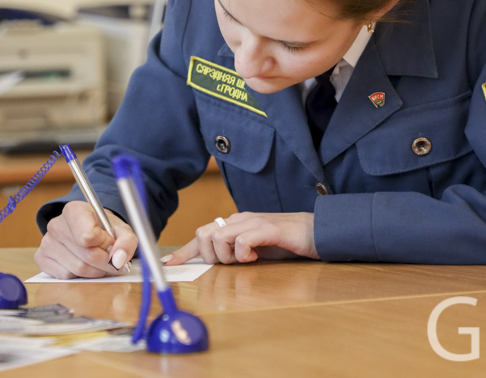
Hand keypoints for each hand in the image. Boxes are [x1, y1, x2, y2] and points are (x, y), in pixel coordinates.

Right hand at [34, 200, 138, 278]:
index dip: (105, 244)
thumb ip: (126, 242)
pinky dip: (80, 276)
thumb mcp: (122, 230)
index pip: (89, 236)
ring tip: (98, 260)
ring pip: (77, 269)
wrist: (89, 230)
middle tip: (110, 257)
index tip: (110, 241)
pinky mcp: (41, 258)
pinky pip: (66, 276)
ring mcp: (46, 242)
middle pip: (86, 255)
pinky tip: (83, 263)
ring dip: (95, 270)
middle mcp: (56, 224)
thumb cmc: (104, 229)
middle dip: (104, 261)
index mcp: (75, 210)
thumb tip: (118, 259)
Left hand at [165, 212, 317, 265]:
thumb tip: (216, 265)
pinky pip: (242, 240)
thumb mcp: (255, 250)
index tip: (169, 265)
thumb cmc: (286, 242)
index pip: (202, 235)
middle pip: (204, 233)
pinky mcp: (267, 228)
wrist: (316, 232)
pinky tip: (256, 257)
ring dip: (226, 255)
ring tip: (245, 260)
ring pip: (218, 236)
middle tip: (229, 263)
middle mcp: (240, 219)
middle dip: (209, 255)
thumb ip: (236, 253)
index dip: (184, 251)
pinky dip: (244, 253)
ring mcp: (253, 221)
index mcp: (235, 224)